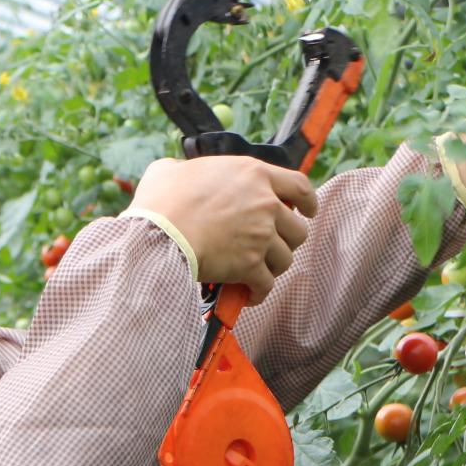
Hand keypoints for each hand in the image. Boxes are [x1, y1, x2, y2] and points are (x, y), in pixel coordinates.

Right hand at [129, 156, 315, 300]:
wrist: (157, 234)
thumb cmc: (161, 200)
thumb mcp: (172, 170)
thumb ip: (188, 171)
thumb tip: (177, 176)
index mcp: (253, 173)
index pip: (299, 185)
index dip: (308, 201)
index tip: (308, 212)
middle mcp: (264, 202)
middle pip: (298, 229)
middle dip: (288, 241)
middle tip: (271, 247)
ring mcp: (261, 235)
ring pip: (285, 259)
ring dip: (272, 268)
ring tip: (256, 272)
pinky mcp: (251, 264)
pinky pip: (266, 284)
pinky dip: (258, 292)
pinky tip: (248, 295)